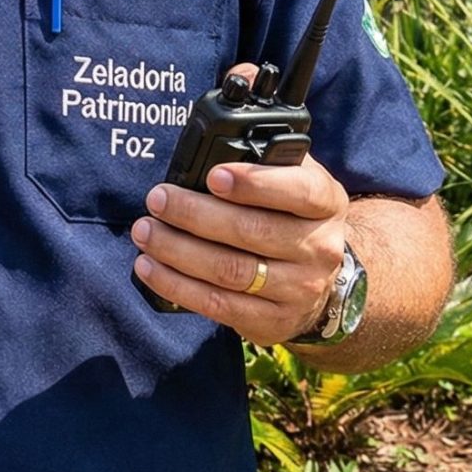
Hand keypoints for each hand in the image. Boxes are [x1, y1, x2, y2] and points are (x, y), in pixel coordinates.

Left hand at [131, 139, 350, 346]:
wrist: (317, 279)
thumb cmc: (289, 215)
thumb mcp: (293, 181)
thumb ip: (263, 161)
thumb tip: (210, 150)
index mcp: (326, 204)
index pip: (300, 191)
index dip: (255, 184)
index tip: (213, 176)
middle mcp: (320, 248)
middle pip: (252, 231)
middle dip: (195, 214)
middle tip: (158, 199)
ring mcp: (300, 289)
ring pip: (230, 270)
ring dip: (177, 250)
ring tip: (145, 232)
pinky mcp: (274, 321)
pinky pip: (218, 304)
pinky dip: (177, 285)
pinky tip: (149, 267)